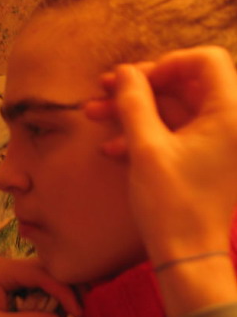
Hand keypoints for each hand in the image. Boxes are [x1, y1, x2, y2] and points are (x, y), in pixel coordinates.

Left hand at [0, 256, 81, 316]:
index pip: (43, 272)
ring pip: (50, 303)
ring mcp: (18, 289)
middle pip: (52, 285)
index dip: (63, 290)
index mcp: (4, 269)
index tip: (77, 313)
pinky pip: (43, 315)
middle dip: (56, 312)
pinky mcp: (20, 305)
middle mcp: (14, 274)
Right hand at [85, 46, 236, 316]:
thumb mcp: (145, 148)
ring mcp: (215, 141)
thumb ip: (134, 103)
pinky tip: (110, 147)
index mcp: (230, 113)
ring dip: (133, 111)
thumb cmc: (170, 203)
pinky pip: (171, 132)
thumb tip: (124, 72)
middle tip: (104, 88)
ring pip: (171, 109)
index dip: (165, 64)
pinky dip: (142, 134)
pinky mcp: (201, 156)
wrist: (185, 254)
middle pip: (183, 84)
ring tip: (93, 113)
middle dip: (140, 87)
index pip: (204, 61)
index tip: (133, 80)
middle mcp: (230, 122)